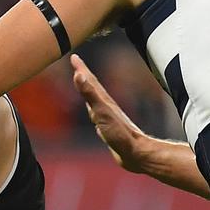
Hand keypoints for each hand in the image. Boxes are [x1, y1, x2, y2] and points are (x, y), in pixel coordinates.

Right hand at [70, 54, 149, 172]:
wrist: (136, 154)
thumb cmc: (120, 135)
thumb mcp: (102, 113)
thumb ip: (90, 94)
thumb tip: (78, 75)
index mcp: (103, 101)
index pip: (89, 80)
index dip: (81, 68)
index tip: (74, 56)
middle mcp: (105, 106)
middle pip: (92, 87)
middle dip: (83, 75)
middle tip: (76, 64)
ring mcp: (107, 117)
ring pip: (94, 99)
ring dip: (87, 90)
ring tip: (82, 83)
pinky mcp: (109, 128)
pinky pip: (96, 113)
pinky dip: (92, 107)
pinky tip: (93, 111)